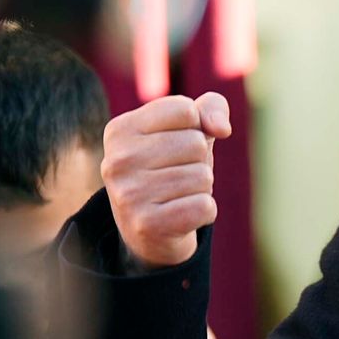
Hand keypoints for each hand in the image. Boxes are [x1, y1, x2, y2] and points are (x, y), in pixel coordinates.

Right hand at [100, 92, 230, 268]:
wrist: (151, 231)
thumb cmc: (172, 168)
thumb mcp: (189, 129)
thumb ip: (210, 108)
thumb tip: (221, 129)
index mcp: (119, 129)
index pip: (185, 110)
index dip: (196, 128)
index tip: (176, 145)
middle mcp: (116, 160)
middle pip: (196, 144)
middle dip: (199, 161)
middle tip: (177, 176)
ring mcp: (128, 194)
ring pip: (203, 176)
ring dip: (201, 188)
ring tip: (177, 196)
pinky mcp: (147, 225)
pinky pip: (205, 206)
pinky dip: (205, 211)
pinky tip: (183, 216)